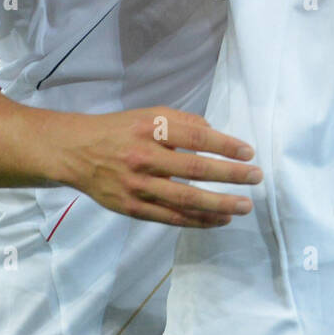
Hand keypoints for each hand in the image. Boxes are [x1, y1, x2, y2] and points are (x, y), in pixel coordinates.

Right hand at [57, 105, 262, 228]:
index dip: (225, 145)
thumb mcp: (149, 114)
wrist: (77, 152)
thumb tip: (215, 135)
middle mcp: (143, 157)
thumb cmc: (121, 130)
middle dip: (230, 176)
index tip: (248, 152)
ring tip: (244, 205)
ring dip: (219, 204)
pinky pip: (170, 217)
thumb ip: (183, 122)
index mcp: (150, 128)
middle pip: (195, 170)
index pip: (196, 137)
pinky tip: (219, 219)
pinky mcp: (132, 208)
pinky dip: (197, 220)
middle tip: (256, 178)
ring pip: (185, 199)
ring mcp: (137, 186)